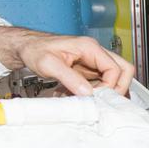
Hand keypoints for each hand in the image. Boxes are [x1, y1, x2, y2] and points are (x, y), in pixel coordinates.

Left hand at [0, 27, 134, 95]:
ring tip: (84, 99)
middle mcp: (94, 53)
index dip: (110, 86)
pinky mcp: (86, 70)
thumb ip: (70, 78)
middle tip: (103, 100)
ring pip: (112, 78)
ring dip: (102, 92)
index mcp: (90, 47)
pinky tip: (75, 96)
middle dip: (117, 88)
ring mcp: (91, 62)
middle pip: (123, 70)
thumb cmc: (35, 49)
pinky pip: (98, 83)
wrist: (25, 47)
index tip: (95, 96)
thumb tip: (87, 93)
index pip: (115, 69)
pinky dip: (91, 92)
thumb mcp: (49, 64)